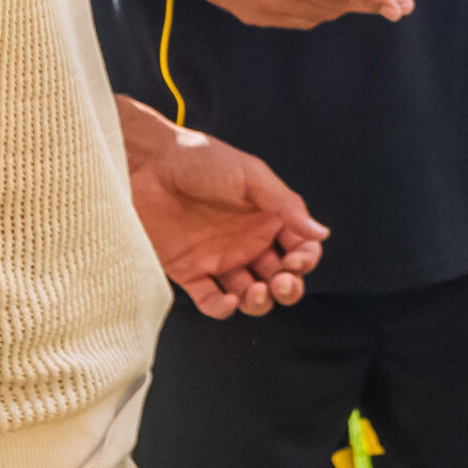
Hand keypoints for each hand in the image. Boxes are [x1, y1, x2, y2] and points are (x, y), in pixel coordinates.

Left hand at [118, 94, 329, 318]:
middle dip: (289, 286)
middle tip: (282, 282)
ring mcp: (220, 258)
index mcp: (267, 216)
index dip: (305, 259)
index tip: (298, 260)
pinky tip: (229, 301)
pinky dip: (222, 309)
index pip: (300, 247)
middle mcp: (248, 240)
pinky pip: (211, 300)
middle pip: (280, 277)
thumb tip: (321, 233)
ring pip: (250, 295)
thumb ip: (285, 206)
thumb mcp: (250, 175)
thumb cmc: (199, 159)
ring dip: (260, 302)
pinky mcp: (190, 271)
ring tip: (257, 292)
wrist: (146, 163)